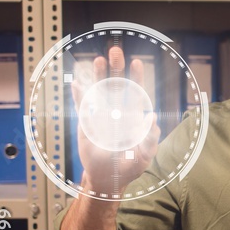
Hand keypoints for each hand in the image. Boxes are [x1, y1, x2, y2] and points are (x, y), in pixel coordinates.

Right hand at [72, 45, 160, 194]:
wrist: (108, 179)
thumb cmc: (130, 166)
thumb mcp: (145, 155)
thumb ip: (150, 138)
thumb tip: (152, 117)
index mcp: (132, 117)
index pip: (135, 93)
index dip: (136, 77)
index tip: (137, 62)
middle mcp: (117, 112)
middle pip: (117, 85)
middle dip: (116, 68)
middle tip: (115, 50)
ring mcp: (101, 117)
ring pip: (99, 91)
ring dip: (98, 76)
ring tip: (98, 59)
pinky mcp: (87, 125)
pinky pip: (83, 108)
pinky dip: (80, 96)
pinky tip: (77, 83)